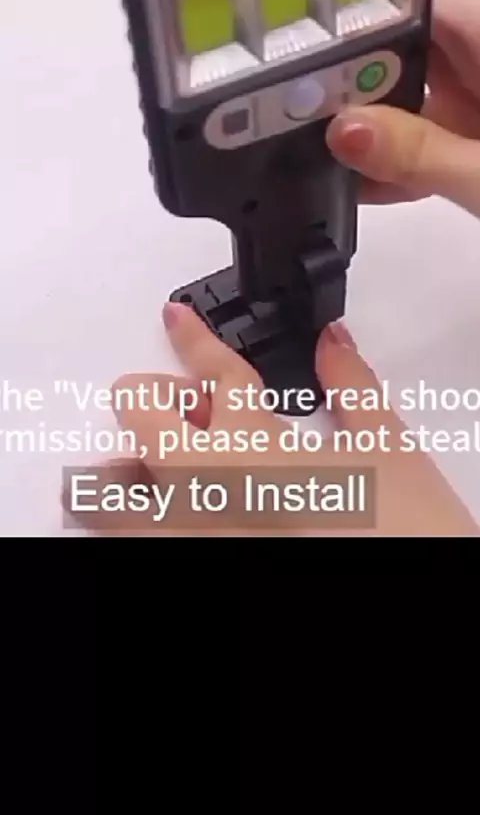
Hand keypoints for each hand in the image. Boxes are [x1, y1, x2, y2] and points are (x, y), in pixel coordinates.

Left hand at [63, 304, 477, 536]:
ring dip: (129, 463)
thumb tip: (333, 344)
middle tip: (193, 410)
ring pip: (108, 486)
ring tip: (164, 466)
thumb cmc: (403, 537)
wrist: (404, 599)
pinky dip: (138, 517)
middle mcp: (203, 485)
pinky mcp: (182, 561)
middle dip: (155, 396)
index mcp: (254, 445)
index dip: (193, 336)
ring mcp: (185, 531)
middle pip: (138, 409)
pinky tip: (177, 513)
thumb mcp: (389, 451)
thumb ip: (353, 386)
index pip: (213, 370)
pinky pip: (127, 536)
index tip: (177, 318)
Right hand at [326, 0, 479, 216]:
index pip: (416, 5)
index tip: (305, 50)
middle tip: (293, 106)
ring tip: (313, 150)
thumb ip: (419, 154)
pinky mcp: (476, 146)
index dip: (359, 20)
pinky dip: (395, 166)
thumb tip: (344, 132)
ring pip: (410, 100)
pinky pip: (427, 144)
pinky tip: (356, 189)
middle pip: (404, 52)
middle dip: (352, 79)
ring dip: (368, 130)